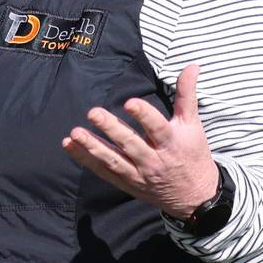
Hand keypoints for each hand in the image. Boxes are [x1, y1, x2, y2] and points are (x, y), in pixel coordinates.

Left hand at [61, 63, 218, 218]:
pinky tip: (69, 145)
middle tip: (93, 113)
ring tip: (75, 133)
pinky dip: (85, 159)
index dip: (144, 115)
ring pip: (113, 160)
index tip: (129, 102)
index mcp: (172, 143)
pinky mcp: (125, 182)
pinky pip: (102, 171)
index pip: (157, 128)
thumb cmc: (192, 154)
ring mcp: (138, 174)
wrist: (193, 196)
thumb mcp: (192, 125)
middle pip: (130, 144)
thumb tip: (192, 66)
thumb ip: (187, 95)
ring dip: (92, 147)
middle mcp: (154, 160)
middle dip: (111, 129)